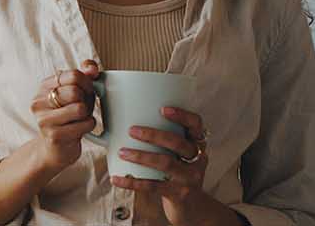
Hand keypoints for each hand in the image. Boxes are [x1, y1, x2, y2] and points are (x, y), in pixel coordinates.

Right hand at [28, 60, 101, 174]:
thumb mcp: (76, 93)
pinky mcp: (53, 135)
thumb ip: (85, 75)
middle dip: (86, 100)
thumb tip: (92, 67)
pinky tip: (80, 129)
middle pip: (75, 91)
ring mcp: (44, 119)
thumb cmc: (69, 117)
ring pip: (80, 108)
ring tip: (80, 119)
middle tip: (83, 108)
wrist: (55, 149)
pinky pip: (83, 124)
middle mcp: (39, 101)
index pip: (73, 75)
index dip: (87, 83)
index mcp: (44, 86)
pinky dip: (88, 126)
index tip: (87, 91)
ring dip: (87, 114)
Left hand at [111, 107, 216, 224]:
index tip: (162, 109)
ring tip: (122, 152)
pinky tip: (116, 178)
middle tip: (132, 130)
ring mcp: (189, 178)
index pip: (196, 124)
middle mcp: (197, 159)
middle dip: (154, 135)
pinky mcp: (178, 194)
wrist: (191, 206)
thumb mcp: (179, 154)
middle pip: (178, 143)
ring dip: (141, 156)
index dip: (182, 115)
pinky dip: (132, 182)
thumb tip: (126, 118)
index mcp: (197, 144)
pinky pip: (153, 186)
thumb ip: (164, 138)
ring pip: (165, 163)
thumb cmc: (177, 172)